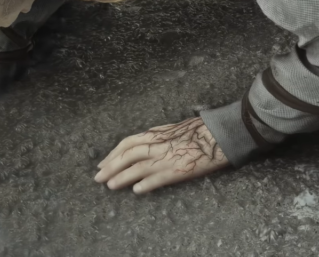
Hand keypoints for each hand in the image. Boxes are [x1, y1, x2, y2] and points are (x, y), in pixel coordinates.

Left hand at [94, 117, 228, 193]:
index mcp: (155, 134)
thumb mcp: (172, 129)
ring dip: (122, 177)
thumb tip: (142, 144)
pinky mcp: (178, 169)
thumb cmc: (198, 130)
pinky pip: (158, 178)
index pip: (127, 144)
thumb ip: (156, 137)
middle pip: (127, 155)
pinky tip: (137, 191)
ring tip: (110, 186)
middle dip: (110, 167)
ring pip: (137, 167)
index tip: (102, 163)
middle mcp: (157, 145)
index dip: (112, 154)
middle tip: (98, 178)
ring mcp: (166, 157)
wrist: (219, 133)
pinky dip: (146, 184)